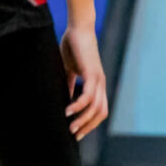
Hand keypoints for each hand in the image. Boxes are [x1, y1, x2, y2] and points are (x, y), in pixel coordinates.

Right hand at [60, 25, 107, 139]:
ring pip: (96, 107)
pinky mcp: (91, 73)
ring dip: (83, 120)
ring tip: (70, 129)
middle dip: (88, 127)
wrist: (78, 28)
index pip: (99, 110)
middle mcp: (100, 84)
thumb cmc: (73, 47)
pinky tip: (68, 113)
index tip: (77, 134)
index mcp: (97, 85)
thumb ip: (69, 84)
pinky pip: (88, 95)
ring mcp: (98, 79)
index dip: (90, 123)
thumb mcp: (69, 70)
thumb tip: (64, 100)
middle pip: (101, 113)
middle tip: (74, 136)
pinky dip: (79, 106)